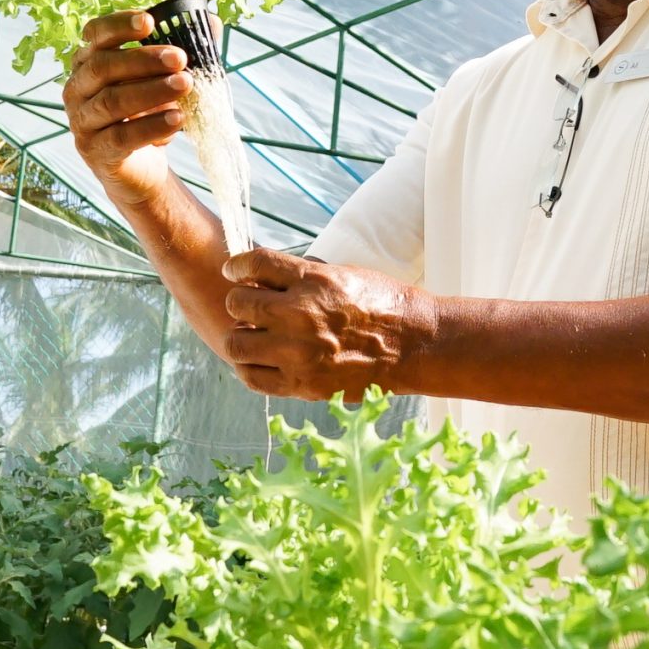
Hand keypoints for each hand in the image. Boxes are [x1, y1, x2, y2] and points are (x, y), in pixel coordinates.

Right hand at [61, 10, 191, 204]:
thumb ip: (182, 49)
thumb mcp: (163, 78)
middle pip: (104, 67)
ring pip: (112, 101)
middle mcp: (78, 88)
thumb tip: (211, 21)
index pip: (95, 34)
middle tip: (179, 58)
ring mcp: (82, 120)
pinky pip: (122, 136)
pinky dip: (151, 126)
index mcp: (89, 61)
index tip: (150, 22)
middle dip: (144, 59)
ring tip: (185, 85)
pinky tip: (177, 119)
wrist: (140, 166)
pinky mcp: (95, 150)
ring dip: (151, 91)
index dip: (119, 25)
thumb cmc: (149, 111)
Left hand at [218, 248, 433, 401]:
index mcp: (313, 281)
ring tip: (254, 335)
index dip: (237, 264)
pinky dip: (250, 367)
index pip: (254, 263)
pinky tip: (261, 359)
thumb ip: (302, 277)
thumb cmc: (383, 304)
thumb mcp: (344, 274)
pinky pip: (252, 377)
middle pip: (238, 303)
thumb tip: (263, 277)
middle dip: (240, 301)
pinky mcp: (301, 384)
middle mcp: (300, 315)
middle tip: (250, 307)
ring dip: (241, 336)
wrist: (414, 345)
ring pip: (236, 343)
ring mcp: (298, 353)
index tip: (234, 269)